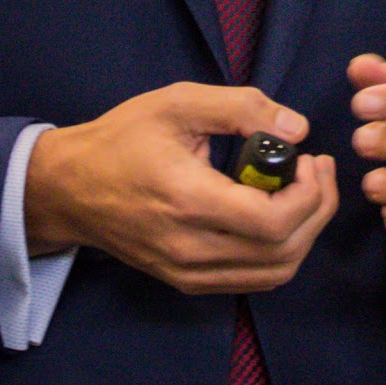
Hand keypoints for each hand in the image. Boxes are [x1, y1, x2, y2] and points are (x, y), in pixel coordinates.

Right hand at [25, 83, 338, 296]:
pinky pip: (250, 279)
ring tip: (305, 191)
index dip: (309, 193)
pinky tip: (278, 215)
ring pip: (273, 274)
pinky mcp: (186, 282)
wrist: (67, 188)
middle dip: (317, 210)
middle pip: (284, 253)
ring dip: (304, 234)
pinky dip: (279, 252)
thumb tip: (297, 129)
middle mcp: (190, 249)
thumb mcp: (178, 102)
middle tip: (318, 170)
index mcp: (188, 201)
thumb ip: (241, 107)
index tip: (310, 158)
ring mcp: (188, 273)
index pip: (274, 222)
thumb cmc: (122, 139)